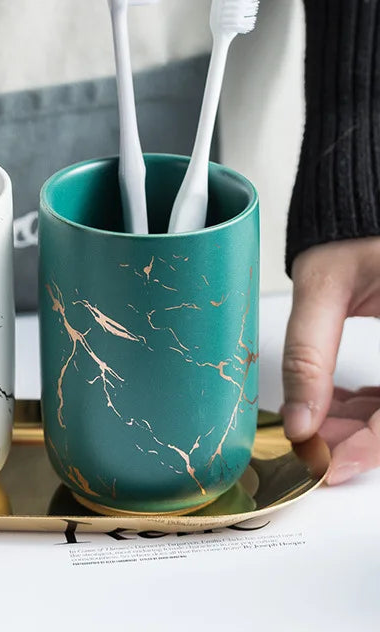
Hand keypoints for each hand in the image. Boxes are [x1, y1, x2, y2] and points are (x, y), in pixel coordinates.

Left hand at [282, 238, 379, 484]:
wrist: (369, 204)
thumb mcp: (324, 286)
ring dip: (361, 424)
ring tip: (311, 422)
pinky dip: (371, 406)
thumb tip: (298, 419)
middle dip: (356, 437)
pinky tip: (334, 403)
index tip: (329, 465)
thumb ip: (308, 354)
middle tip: (307, 442)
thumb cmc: (355, 229)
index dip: (369, 448)